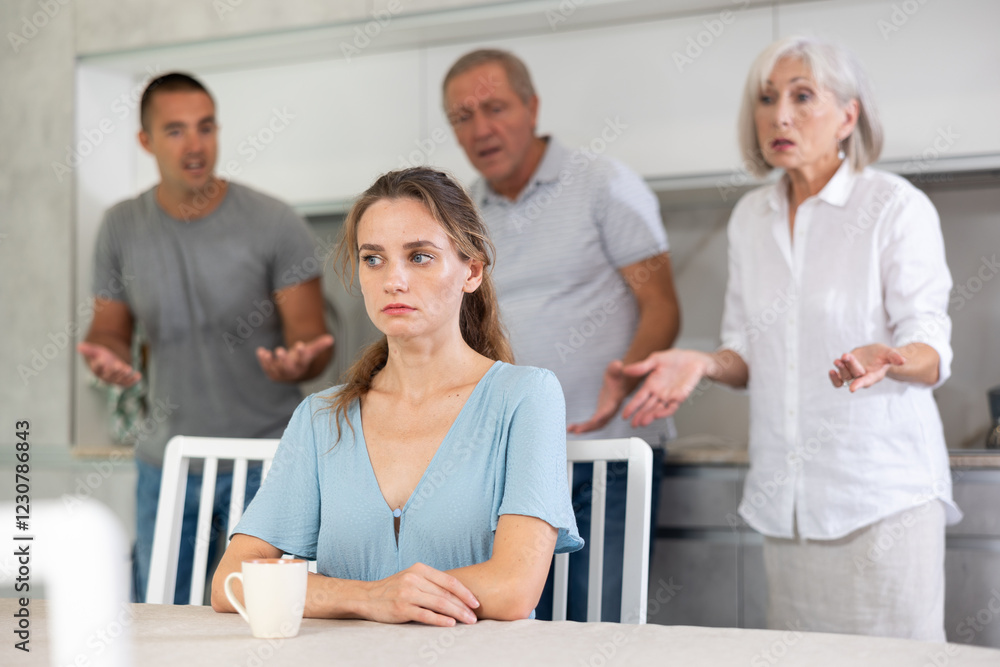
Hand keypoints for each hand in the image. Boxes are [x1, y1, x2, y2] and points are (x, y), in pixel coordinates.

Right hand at [77, 342, 140, 386]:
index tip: (101, 359)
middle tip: (119, 365)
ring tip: (129, 369)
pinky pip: (128, 383)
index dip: (99, 364)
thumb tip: (79, 346)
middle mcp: (105, 377)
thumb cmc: (103, 357)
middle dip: (114, 371)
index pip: (97, 368)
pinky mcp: (124, 382)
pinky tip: (138, 375)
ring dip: (124, 375)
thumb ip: (89, 349)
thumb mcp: (96, 351)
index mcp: (97, 370)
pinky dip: (133, 380)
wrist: (111, 363)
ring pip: (119, 380)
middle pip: (109, 376)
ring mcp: (115, 380)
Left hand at [256, 334, 333, 381]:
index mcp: (302, 365)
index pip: (303, 360)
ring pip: (276, 369)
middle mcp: (292, 371)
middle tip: (279, 350)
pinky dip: (263, 361)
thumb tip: (331, 338)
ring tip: (266, 354)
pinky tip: (260, 351)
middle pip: (288, 368)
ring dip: (270, 362)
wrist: (296, 373)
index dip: (301, 353)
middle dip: (284, 360)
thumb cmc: (303, 358)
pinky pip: (266, 368)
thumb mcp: (311, 351)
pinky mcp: (272, 373)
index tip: (300, 345)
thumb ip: (319, 345)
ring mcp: (281, 374)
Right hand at [361, 563, 479, 626]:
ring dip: (457, 613)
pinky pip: (426, 614)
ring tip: (468, 621)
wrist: (367, 596)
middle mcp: (414, 579)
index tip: (475, 602)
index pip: (449, 581)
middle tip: (475, 616)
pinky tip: (451, 624)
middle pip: (446, 594)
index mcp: (420, 569)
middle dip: (463, 606)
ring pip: (439, 604)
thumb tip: (458, 594)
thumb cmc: (394, 588)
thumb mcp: (412, 578)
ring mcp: (408, 593)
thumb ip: (431, 583)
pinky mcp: (402, 608)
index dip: (464, 592)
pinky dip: (440, 620)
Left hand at [567, 360, 629, 433]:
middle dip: (589, 427)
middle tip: (576, 431)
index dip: (603, 414)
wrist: (623, 380)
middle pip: (601, 421)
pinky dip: (582, 427)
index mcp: (615, 399)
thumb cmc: (619, 373)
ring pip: (596, 425)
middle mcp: (611, 409)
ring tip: (569, 430)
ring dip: (584, 429)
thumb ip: (616, 368)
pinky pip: (592, 423)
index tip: (594, 420)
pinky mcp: (601, 413)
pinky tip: (570, 428)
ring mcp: (607, 413)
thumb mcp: (617, 368)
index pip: (609, 408)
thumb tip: (618, 365)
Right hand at [619, 349, 713, 427]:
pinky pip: (671, 407)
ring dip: (650, 416)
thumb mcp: (656, 359)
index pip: (639, 398)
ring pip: (658, 409)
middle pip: (647, 407)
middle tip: (633, 424)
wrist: (694, 359)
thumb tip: (625, 369)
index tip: (624, 415)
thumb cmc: (676, 359)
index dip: (631, 407)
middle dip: (640, 416)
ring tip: (643, 422)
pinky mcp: (680, 397)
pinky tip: (657, 415)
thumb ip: (642, 366)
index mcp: (651, 384)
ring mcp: (669, 396)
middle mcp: (659, 393)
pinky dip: (664, 412)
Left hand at [829, 343, 905, 391]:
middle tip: (846, 356)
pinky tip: (832, 371)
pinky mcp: (846, 373)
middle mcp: (862, 378)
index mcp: (874, 376)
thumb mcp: (889, 353)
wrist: (874, 354)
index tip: (852, 389)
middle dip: (850, 366)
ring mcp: (853, 376)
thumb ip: (894, 357)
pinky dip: (834, 377)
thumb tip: (903, 361)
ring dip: (840, 369)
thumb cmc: (883, 355)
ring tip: (838, 360)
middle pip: (854, 375)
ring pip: (844, 377)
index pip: (866, 381)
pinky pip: (838, 380)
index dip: (859, 384)